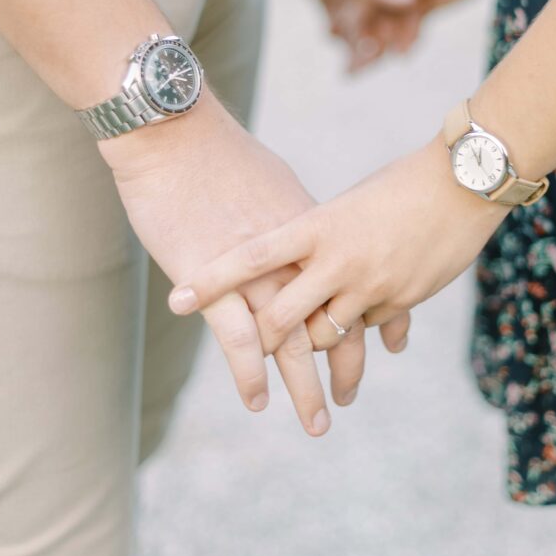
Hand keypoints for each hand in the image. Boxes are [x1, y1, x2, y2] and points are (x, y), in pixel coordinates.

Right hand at [99, 91, 410, 434]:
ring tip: (320, 422)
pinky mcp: (212, 276)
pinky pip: (238, 335)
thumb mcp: (278, 184)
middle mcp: (296, 253)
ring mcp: (257, 268)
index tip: (379, 348)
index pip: (353, 284)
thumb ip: (300, 217)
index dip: (369, 320)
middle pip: (332, 316)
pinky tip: (258, 400)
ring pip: (293, 336)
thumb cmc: (221, 155)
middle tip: (348, 398)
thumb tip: (314, 232)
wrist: (176, 133)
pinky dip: (250, 372)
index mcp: (315, 229)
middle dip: (346, 363)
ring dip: (305, 385)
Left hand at [167, 136, 507, 353]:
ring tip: (328, 382)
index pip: (251, 257)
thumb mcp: (350, 204)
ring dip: (321, 356)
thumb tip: (296, 264)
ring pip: (327, 336)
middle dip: (266, 342)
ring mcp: (372, 284)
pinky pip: (373, 329)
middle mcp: (339, 260)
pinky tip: (379, 346)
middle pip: (282, 318)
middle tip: (257, 353)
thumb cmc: (402, 181)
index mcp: (318, 225)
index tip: (176, 300)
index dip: (211, 280)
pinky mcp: (403, 299)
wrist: (465, 183)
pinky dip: (369, 333)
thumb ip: (320, 236)